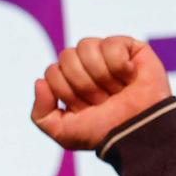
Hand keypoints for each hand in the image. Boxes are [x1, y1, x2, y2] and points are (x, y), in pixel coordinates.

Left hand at [30, 36, 171, 153]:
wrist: (135, 131)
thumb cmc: (101, 132)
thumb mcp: (61, 132)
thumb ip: (40, 113)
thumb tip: (40, 81)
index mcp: (66, 80)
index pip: (52, 72)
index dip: (66, 93)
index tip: (84, 108)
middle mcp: (84, 65)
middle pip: (66, 56)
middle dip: (83, 85)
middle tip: (101, 100)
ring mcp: (106, 54)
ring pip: (86, 47)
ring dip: (100, 76)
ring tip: (115, 90)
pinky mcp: (129, 47)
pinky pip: (111, 44)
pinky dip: (119, 66)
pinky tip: (129, 77)